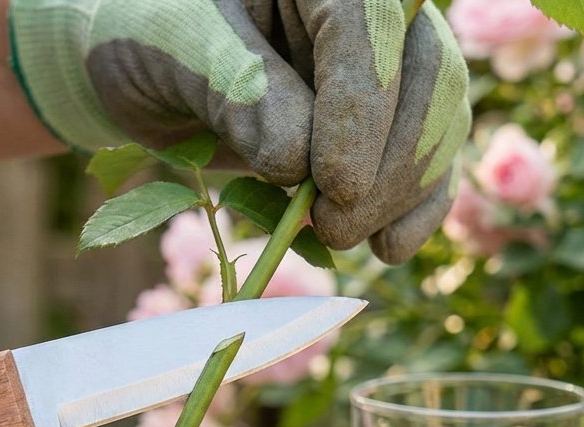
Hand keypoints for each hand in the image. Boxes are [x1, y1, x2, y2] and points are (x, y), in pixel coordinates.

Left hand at [8, 0, 469, 263]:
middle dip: (390, 164)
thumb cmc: (152, 39)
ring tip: (342, 236)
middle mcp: (367, 8)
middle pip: (425, 75)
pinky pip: (431, 157)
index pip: (369, 28)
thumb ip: (239, 92)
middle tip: (336, 223)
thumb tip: (297, 162)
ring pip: (439, 119)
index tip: (337, 186)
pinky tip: (390, 246)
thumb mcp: (177, 51)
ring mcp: (388, 60)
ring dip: (404, 192)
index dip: (364, 110)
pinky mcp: (388, 118)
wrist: (143, 67)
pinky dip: (417, 206)